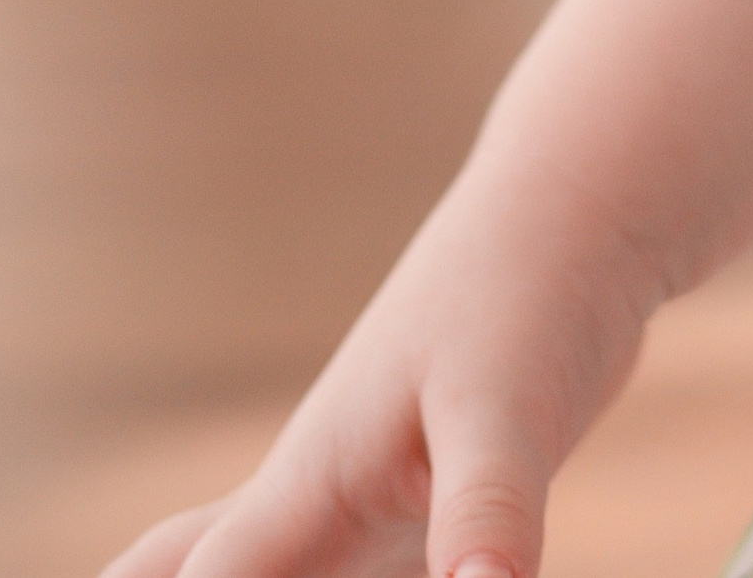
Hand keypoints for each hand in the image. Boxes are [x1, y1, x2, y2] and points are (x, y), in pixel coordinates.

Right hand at [94, 141, 655, 577]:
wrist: (574, 212)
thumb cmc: (529, 288)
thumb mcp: (513, 404)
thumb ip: (488, 509)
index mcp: (310, 485)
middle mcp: (317, 503)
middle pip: (179, 563)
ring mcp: (363, 504)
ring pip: (260, 569)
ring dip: (215, 577)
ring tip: (207, 570)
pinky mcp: (423, 508)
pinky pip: (350, 576)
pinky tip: (414, 574)